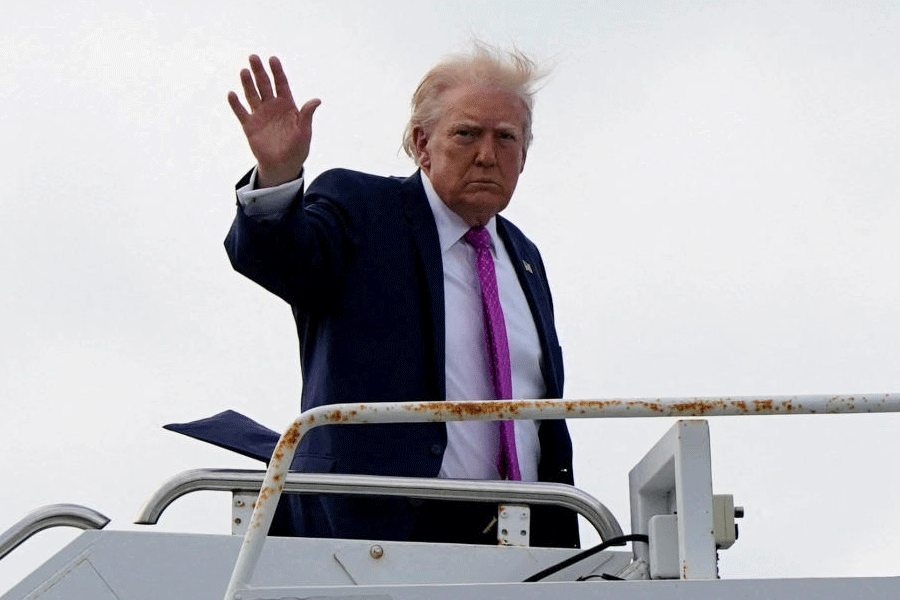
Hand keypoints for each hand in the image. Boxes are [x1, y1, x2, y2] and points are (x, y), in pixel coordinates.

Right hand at [228, 55, 320, 187]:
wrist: (283, 166)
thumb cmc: (298, 149)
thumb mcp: (304, 132)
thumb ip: (307, 115)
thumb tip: (317, 100)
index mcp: (287, 105)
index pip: (281, 84)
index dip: (277, 71)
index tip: (273, 59)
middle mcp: (272, 107)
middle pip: (265, 85)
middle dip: (260, 71)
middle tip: (253, 57)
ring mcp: (260, 115)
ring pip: (252, 95)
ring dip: (247, 83)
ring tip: (244, 71)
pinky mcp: (249, 126)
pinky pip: (241, 112)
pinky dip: (236, 104)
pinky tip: (232, 94)